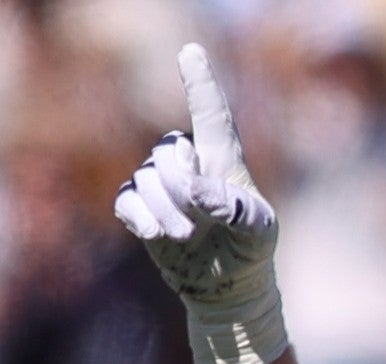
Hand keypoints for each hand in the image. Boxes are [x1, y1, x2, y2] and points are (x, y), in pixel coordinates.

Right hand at [115, 43, 286, 363]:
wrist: (229, 288)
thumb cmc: (251, 252)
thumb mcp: (259, 231)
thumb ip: (236, 207)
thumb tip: (198, 191)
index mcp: (223, 158)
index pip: (210, 113)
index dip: (200, 82)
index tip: (191, 52)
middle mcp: (189, 163)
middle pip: (168, 151)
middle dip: (179, 186)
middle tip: (196, 225)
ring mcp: (162, 185)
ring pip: (146, 177)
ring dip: (164, 209)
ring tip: (185, 236)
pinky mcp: (142, 208)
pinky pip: (126, 199)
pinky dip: (138, 215)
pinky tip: (154, 234)